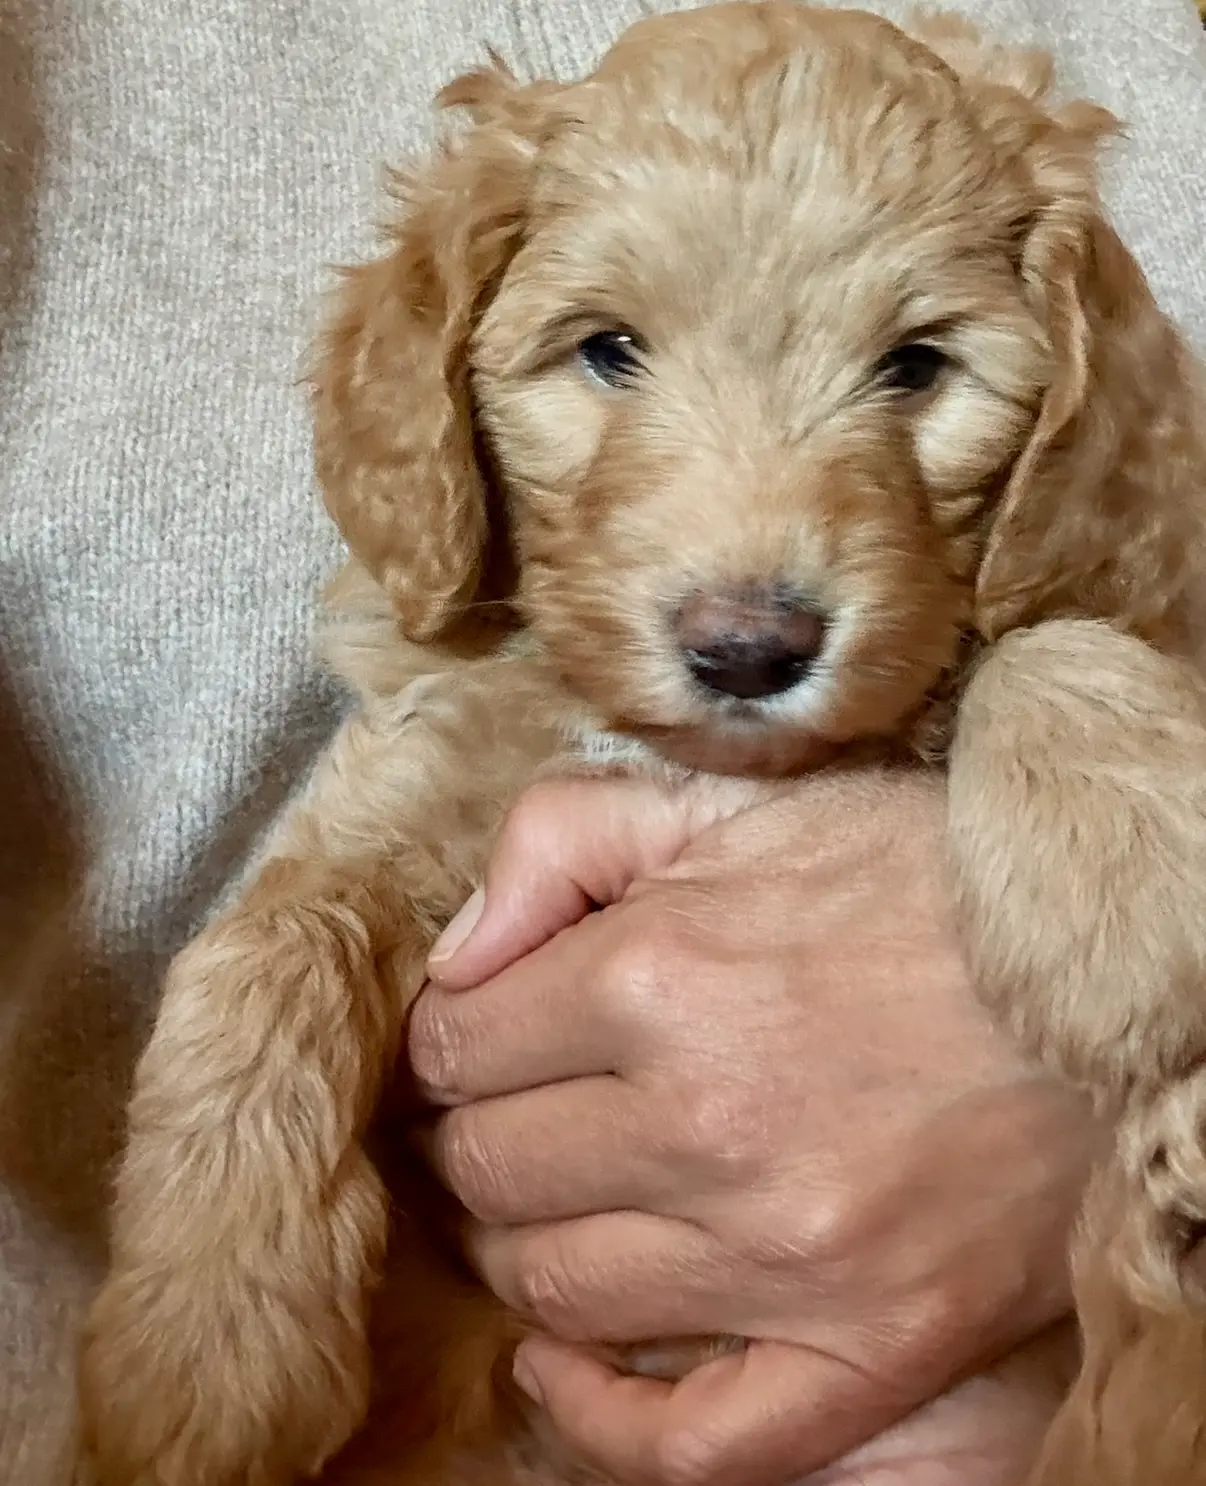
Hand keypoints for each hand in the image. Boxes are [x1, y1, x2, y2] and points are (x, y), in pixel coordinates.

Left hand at [410, 768, 1097, 1484]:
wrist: (1100, 973)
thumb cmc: (919, 881)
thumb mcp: (736, 805)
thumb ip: (565, 837)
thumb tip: (459, 949)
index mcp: (659, 976)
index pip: (455, 1045)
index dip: (450, 1036)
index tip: (481, 1034)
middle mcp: (706, 1123)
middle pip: (490, 1169)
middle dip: (475, 1134)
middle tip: (508, 1112)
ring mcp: (787, 1255)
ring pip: (555, 1292)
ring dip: (522, 1246)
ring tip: (549, 1201)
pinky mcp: (867, 1345)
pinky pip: (689, 1441)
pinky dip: (600, 1415)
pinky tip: (564, 1365)